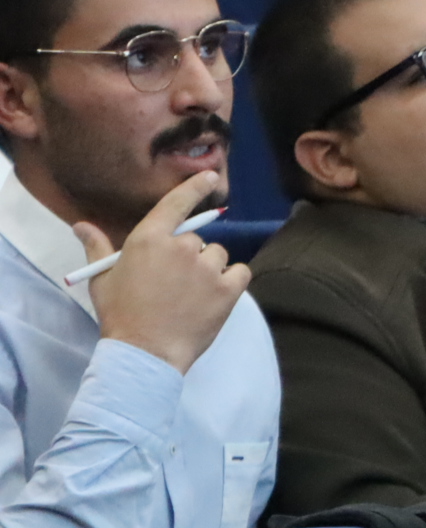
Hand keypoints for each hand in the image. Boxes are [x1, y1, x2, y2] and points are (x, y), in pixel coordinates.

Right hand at [76, 172, 248, 373]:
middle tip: (176, 282)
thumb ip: (98, 247)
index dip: (195, 187)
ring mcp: (207, 268)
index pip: (176, 204)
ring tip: (194, 292)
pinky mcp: (229, 291)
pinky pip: (241, 273)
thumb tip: (82, 224)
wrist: (146, 351)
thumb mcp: (103, 278)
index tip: (211, 176)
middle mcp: (181, 247)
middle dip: (190, 256)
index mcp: (149, 238)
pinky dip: (234, 280)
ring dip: (212, 268)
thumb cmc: (120, 314)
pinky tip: (218, 295)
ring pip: (219, 255)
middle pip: (197, 239)